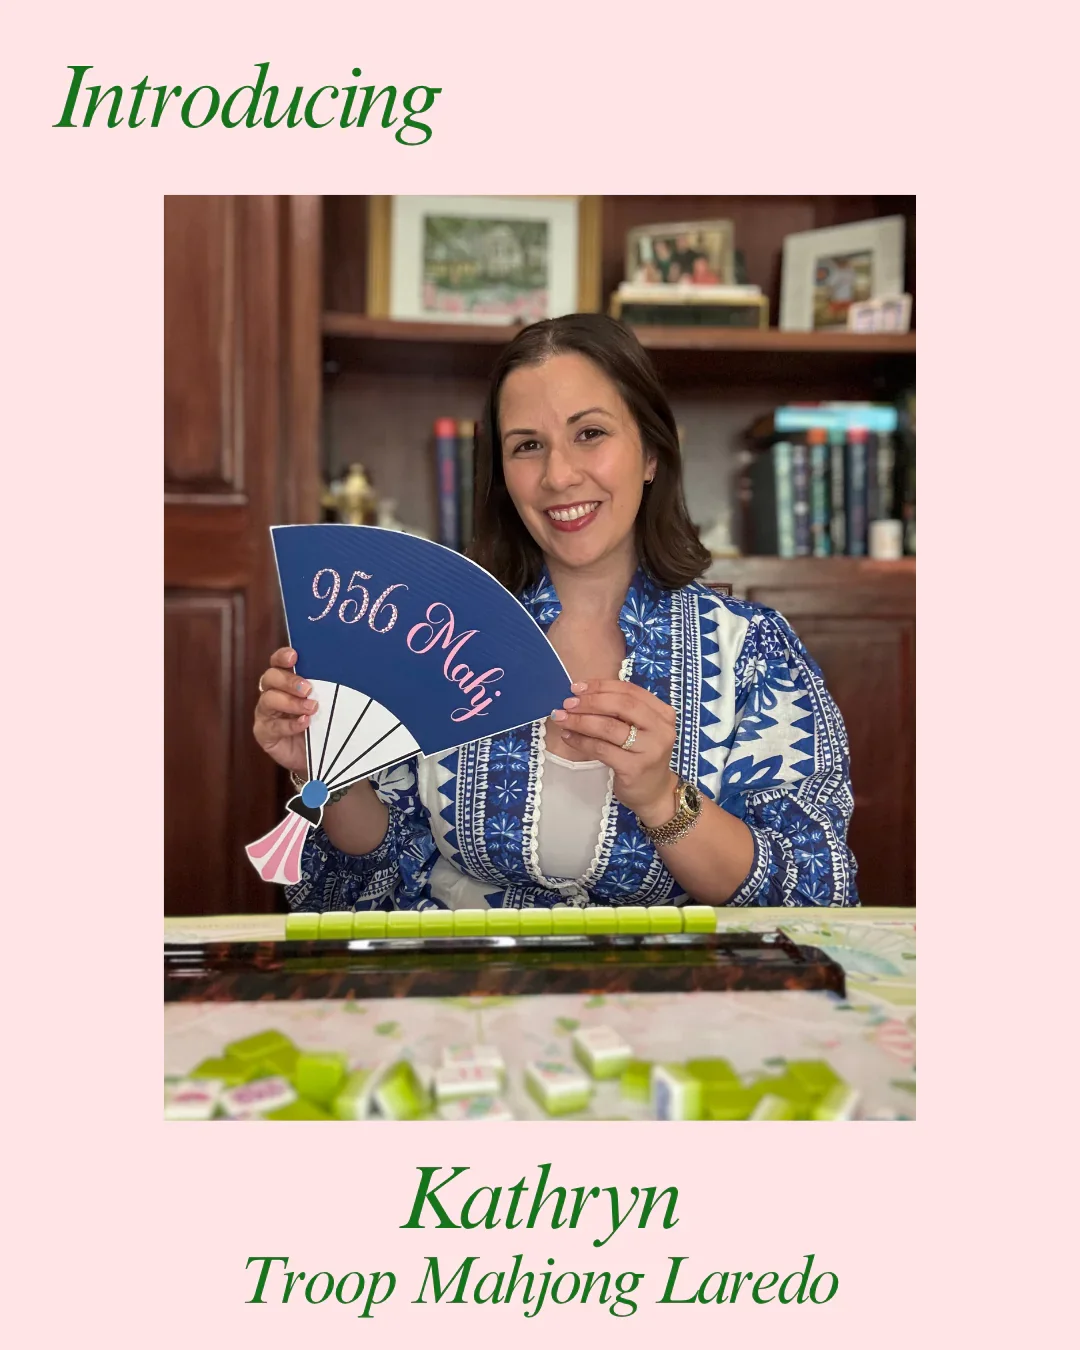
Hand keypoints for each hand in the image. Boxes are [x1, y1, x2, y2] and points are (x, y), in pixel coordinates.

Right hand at [253, 647, 318, 775]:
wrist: (320, 756)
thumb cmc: (324, 724)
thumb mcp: (329, 704)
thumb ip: (329, 689)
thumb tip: (349, 672)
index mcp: (286, 681)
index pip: (278, 662)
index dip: (282, 657)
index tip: (294, 657)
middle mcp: (272, 693)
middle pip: (270, 677)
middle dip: (289, 681)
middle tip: (308, 689)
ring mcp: (266, 713)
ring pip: (268, 700)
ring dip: (291, 702)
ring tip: (311, 708)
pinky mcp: (264, 733)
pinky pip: (272, 726)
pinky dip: (289, 724)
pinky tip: (304, 723)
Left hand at [551, 679, 677, 821]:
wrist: (654, 792)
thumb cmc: (642, 756)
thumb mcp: (639, 729)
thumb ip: (620, 711)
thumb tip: (580, 695)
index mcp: (662, 713)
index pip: (629, 690)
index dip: (601, 686)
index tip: (577, 687)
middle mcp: (660, 729)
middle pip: (621, 705)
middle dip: (590, 702)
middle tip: (568, 703)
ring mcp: (649, 749)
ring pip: (608, 727)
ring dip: (580, 720)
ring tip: (561, 718)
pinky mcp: (634, 767)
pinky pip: (601, 749)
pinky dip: (581, 741)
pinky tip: (569, 737)